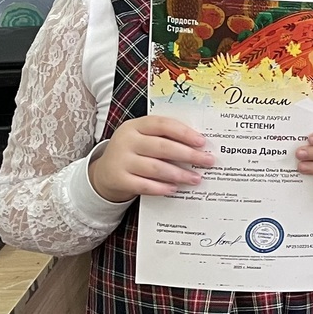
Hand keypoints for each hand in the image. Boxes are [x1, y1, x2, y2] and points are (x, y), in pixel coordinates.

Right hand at [88, 115, 211, 201]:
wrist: (105, 173)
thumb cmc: (134, 152)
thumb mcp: (143, 139)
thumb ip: (165, 138)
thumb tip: (199, 146)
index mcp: (136, 126)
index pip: (162, 124)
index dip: (184, 133)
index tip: (202, 142)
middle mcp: (127, 141)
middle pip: (162, 147)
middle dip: (188, 155)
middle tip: (208, 161)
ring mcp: (121, 160)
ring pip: (155, 167)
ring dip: (179, 174)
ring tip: (196, 178)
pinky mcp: (119, 179)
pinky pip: (144, 185)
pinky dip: (161, 188)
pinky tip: (175, 189)